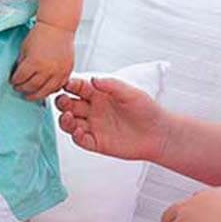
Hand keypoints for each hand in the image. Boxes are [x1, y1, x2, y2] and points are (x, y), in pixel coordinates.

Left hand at [10, 21, 73, 101]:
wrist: (58, 27)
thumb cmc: (40, 34)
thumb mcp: (24, 48)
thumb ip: (21, 63)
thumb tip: (18, 75)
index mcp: (33, 62)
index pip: (20, 78)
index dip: (15, 81)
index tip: (13, 82)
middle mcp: (46, 69)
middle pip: (32, 87)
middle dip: (23, 89)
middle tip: (19, 89)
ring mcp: (58, 72)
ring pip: (45, 91)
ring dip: (36, 95)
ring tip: (30, 95)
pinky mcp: (67, 72)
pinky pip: (58, 87)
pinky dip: (50, 91)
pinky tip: (44, 90)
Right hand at [55, 75, 169, 160]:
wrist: (158, 133)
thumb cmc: (146, 110)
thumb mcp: (130, 92)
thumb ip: (111, 85)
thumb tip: (93, 79)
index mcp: (98, 94)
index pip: (77, 87)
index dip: (69, 84)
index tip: (66, 83)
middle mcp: (92, 109)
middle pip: (68, 104)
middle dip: (62, 101)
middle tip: (63, 100)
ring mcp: (93, 126)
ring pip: (69, 122)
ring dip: (64, 119)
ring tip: (68, 116)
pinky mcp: (97, 142)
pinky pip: (80, 140)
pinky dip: (75, 136)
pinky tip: (79, 131)